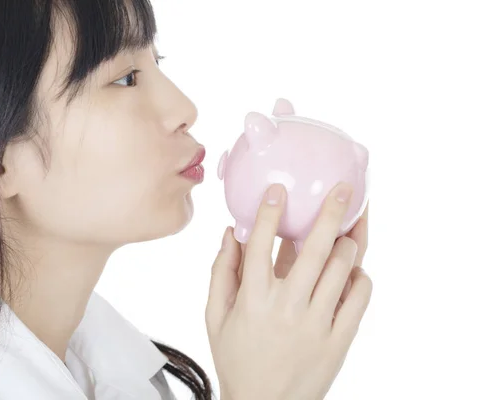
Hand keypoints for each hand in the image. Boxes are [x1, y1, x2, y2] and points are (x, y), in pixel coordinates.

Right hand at [205, 183, 372, 399]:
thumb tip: (229, 234)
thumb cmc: (237, 359)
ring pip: (341, 268)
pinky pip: (359, 298)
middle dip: (331, 212)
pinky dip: (361, 277)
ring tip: (350, 228)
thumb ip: (221, 273)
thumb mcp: (216, 317)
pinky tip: (354, 269)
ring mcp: (317, 323)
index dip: (269, 212)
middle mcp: (287, 306)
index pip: (260, 243)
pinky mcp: (339, 339)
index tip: (278, 190)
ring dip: (348, 242)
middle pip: (314, 248)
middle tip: (343, 189)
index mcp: (253, 298)